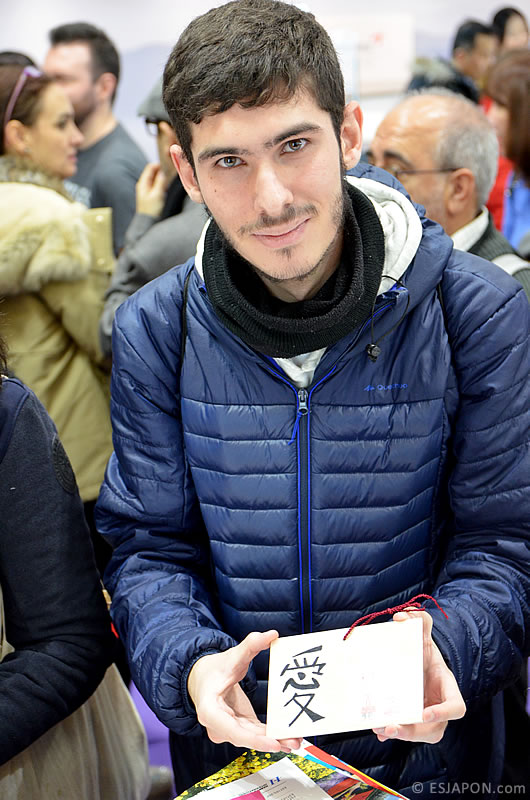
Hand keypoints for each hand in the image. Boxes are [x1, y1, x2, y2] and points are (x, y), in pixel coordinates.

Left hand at [136, 163, 167, 216]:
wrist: (148, 223)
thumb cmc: (151, 210)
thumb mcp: (157, 195)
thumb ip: (160, 182)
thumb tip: (163, 172)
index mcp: (143, 183)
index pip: (150, 167)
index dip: (159, 165)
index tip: (169, 166)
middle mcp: (144, 185)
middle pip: (154, 172)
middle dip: (162, 171)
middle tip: (172, 173)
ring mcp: (148, 190)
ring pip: (156, 179)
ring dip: (163, 178)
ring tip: (171, 180)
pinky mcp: (152, 195)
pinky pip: (158, 186)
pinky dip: (163, 184)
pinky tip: (168, 187)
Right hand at [188, 630, 302, 752]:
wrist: (201, 678)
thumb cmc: (213, 669)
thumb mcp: (232, 656)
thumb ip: (250, 645)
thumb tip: (271, 634)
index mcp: (209, 710)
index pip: (232, 729)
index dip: (253, 739)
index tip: (272, 741)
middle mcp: (216, 725)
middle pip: (245, 737)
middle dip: (270, 741)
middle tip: (294, 741)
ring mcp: (226, 729)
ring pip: (251, 739)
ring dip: (274, 741)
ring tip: (296, 741)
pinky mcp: (237, 728)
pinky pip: (254, 735)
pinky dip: (269, 736)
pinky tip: (287, 738)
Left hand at [373, 609, 465, 743]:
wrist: (417, 666)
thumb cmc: (424, 654)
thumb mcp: (424, 637)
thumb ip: (421, 621)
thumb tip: (404, 615)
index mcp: (449, 690)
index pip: (456, 708)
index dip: (443, 713)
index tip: (424, 713)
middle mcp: (439, 710)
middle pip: (431, 730)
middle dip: (411, 730)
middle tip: (392, 725)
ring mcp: (427, 721)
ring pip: (416, 734)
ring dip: (398, 734)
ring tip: (379, 727)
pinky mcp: (412, 724)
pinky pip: (403, 732)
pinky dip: (389, 733)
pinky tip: (376, 729)